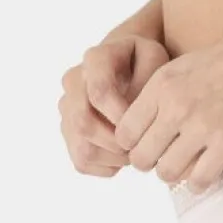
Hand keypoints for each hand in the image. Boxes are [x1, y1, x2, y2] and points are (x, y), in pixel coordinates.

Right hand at [58, 28, 171, 177]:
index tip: (145, 125)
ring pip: (81, 147)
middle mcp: (73, 82)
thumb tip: (134, 113)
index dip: (122, 115)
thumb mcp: (154, 57)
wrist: (125, 61)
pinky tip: (124, 154)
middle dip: (116, 141)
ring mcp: (67, 108)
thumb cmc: (142, 60)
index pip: (99, 92)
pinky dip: (107, 166)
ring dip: (113, 157)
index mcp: (95, 60)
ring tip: (136, 150)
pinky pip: (81, 161)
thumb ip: (148, 79)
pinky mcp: (68, 130)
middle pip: (83, 123)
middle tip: (141, 145)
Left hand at [113, 18, 222, 192]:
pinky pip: (197, 180)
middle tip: (171, 155)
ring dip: (177, 173)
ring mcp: (201, 124)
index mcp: (162, 83)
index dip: (135, 144)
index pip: (124, 132)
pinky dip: (200, 182)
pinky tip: (209, 169)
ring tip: (191, 162)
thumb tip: (145, 130)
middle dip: (153, 162)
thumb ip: (162, 94)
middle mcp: (175, 104)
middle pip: (140, 158)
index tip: (152, 143)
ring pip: (166, 174)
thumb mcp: (187, 64)